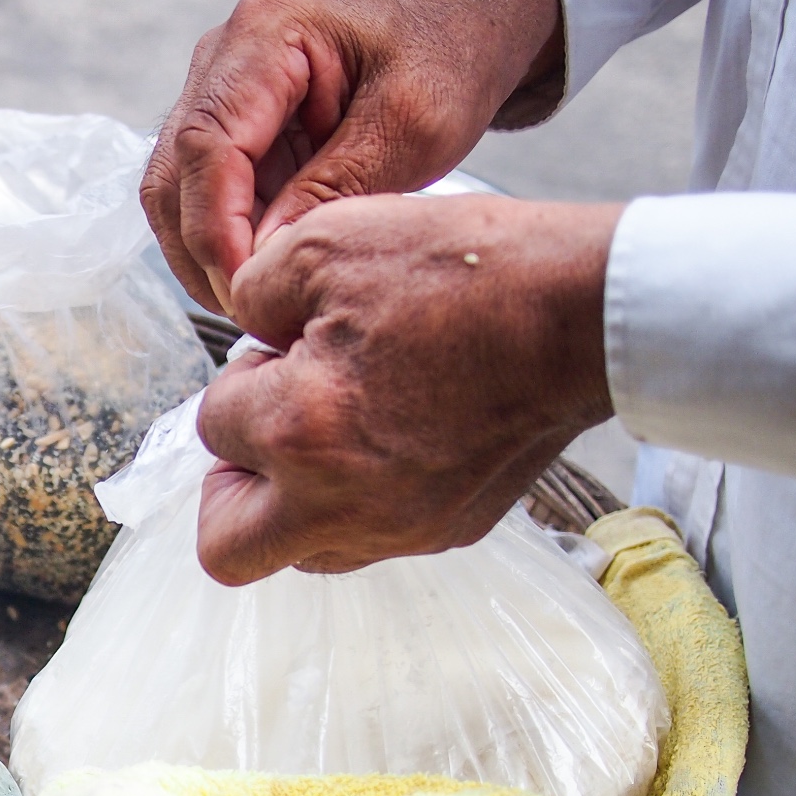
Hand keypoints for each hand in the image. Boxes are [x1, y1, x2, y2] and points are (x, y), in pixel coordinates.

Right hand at [142, 0, 563, 313]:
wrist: (457, 34)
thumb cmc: (444, 63)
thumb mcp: (411, 128)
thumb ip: (334, 190)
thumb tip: (263, 262)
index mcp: (265, 33)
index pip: (208, 143)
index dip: (217, 227)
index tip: (251, 288)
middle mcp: (221, 57)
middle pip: (173, 173)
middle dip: (203, 251)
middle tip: (253, 310)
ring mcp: (214, 92)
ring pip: (172, 192)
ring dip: (204, 254)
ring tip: (256, 300)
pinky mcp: (225, 129)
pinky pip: (197, 197)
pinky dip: (219, 243)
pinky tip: (258, 275)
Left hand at [193, 193, 622, 584]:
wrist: (583, 312)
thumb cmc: (464, 273)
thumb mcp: (326, 244)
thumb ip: (250, 295)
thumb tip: (247, 336)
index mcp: (299, 430)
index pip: (213, 426)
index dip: (241, 378)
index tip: (286, 350)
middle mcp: (341, 502)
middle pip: (227, 546)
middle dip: (230, 487)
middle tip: (265, 430)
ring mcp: (399, 528)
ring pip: (299, 551)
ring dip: (290, 499)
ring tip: (330, 427)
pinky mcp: (446, 531)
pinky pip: (369, 540)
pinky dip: (355, 501)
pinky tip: (385, 436)